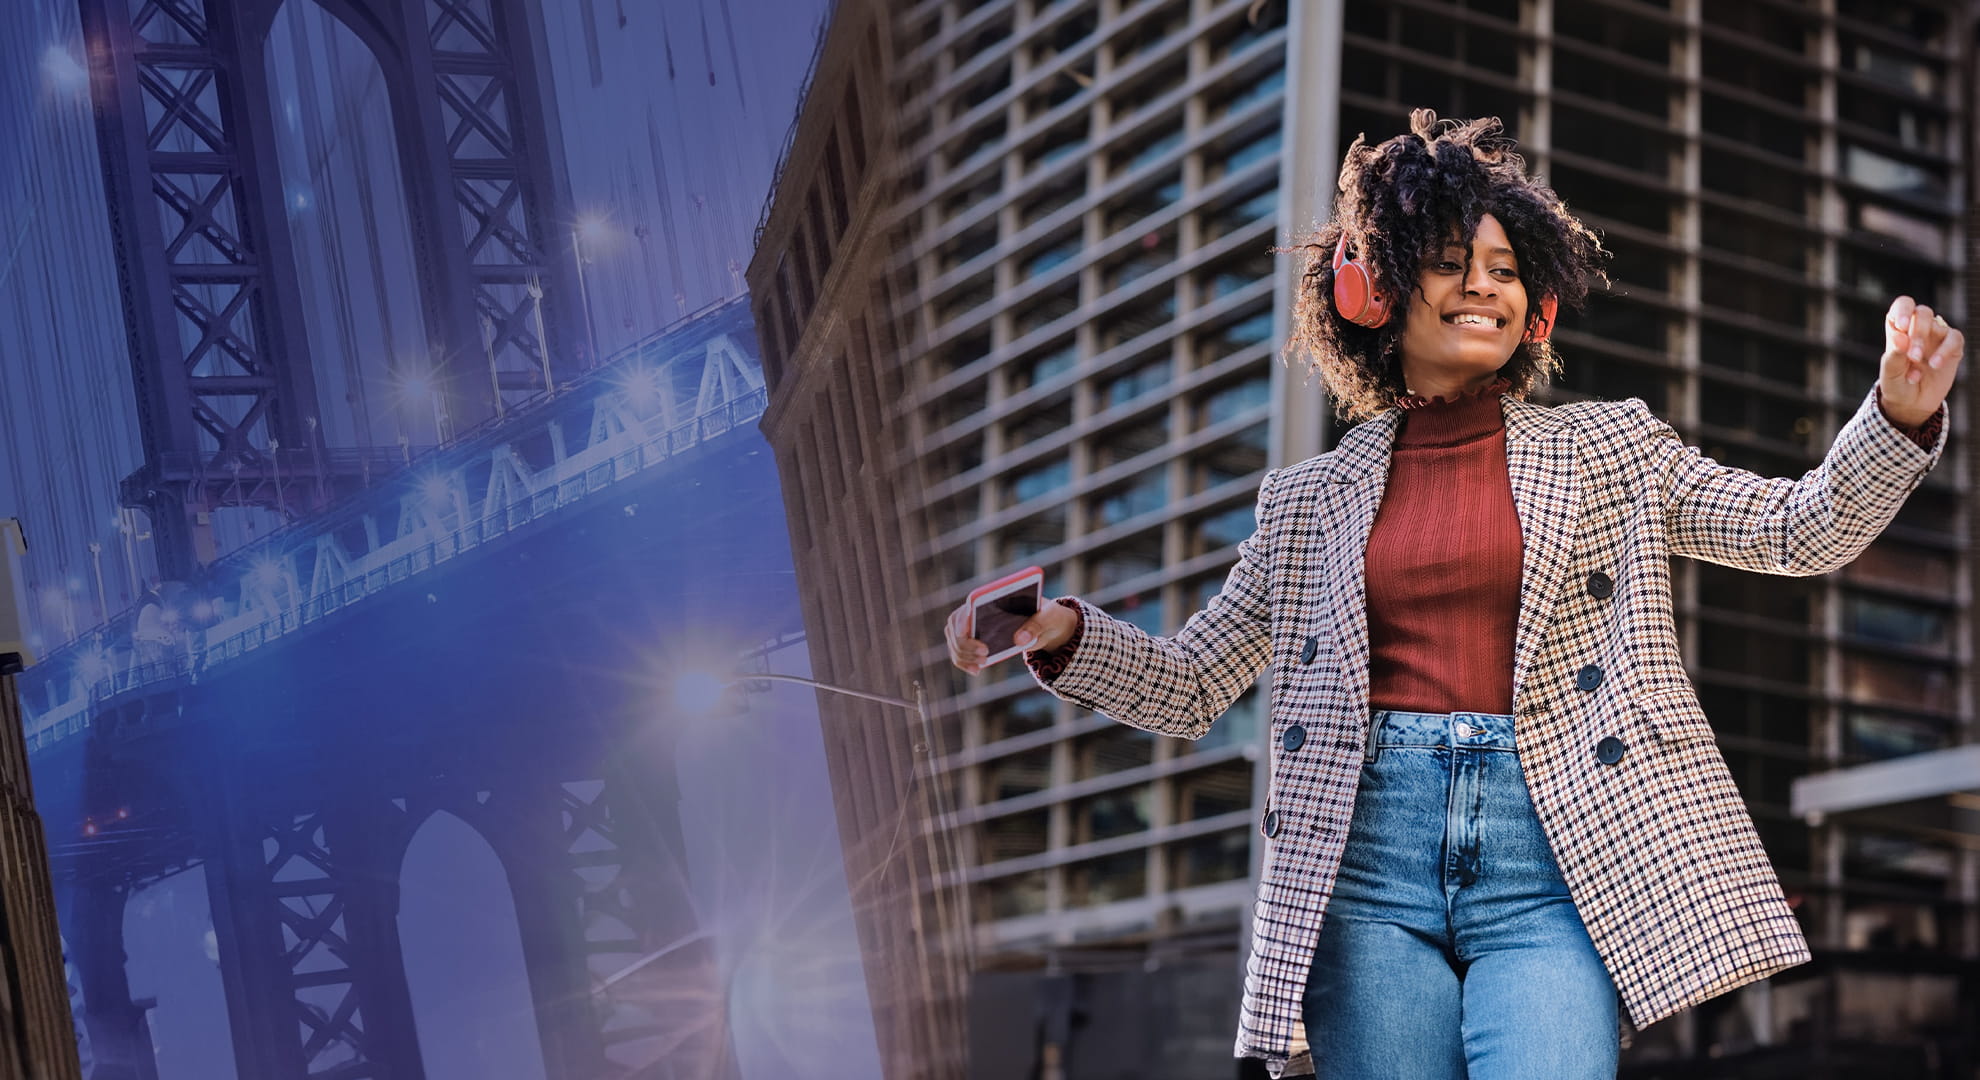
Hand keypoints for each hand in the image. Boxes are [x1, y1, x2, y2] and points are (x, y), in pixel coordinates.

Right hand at [945, 597, 1078, 675]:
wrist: (1048, 625)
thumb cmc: (1047, 615)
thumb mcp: (1048, 617)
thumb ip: (1036, 625)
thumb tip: (1019, 639)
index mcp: (996, 596)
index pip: (970, 602)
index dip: (963, 618)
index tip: (966, 632)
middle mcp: (979, 609)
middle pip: (956, 625)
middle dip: (965, 643)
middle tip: (985, 654)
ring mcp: (975, 626)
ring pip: (956, 640)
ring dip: (964, 655)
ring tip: (982, 664)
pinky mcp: (976, 641)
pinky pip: (960, 652)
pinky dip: (964, 662)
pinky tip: (976, 670)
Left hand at [1880, 296, 1962, 427]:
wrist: (1911, 404)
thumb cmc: (1896, 384)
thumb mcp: (1890, 372)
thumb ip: (1894, 354)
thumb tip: (1899, 335)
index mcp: (1899, 328)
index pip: (1903, 305)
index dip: (1903, 310)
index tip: (1901, 326)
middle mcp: (1918, 328)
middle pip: (1922, 312)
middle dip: (1916, 332)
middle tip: (1912, 356)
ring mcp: (1937, 336)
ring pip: (1937, 324)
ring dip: (1926, 342)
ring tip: (1918, 362)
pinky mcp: (1952, 347)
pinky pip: (1954, 338)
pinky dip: (1945, 351)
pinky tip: (1935, 365)